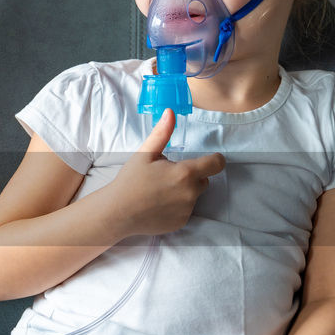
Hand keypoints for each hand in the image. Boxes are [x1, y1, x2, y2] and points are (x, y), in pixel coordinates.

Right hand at [108, 109, 224, 237]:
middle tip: (168, 176)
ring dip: (184, 192)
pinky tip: (159, 205)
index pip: (216, 164)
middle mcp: (190, 193)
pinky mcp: (181, 222)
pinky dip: (177, 207)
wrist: (118, 212)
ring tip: (160, 192)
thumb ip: (162, 133)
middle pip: (204, 180)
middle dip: (192, 176)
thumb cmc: (130, 181)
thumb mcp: (145, 154)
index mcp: (185, 173)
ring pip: (193, 196)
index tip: (210, 159)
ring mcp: (186, 210)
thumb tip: (170, 112)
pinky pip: (185, 210)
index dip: (215, 159)